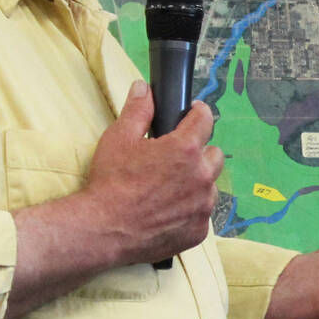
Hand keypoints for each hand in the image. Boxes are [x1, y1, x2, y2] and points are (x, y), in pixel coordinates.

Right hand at [80, 80, 223, 266]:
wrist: (103, 229)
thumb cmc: (111, 182)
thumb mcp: (119, 139)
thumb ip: (138, 110)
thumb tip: (144, 88)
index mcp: (186, 149)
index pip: (205, 119)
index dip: (198, 113)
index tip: (193, 113)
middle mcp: (202, 176)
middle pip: (214, 155)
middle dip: (199, 153)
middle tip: (175, 159)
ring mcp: (203, 206)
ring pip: (210, 186)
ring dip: (196, 183)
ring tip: (169, 188)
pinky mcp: (199, 230)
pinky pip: (202, 214)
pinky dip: (189, 210)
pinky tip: (168, 211)